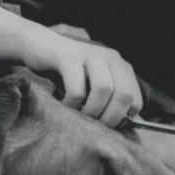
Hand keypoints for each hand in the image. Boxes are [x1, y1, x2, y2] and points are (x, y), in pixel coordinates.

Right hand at [20, 26, 141, 127]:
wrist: (39, 46)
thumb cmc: (67, 74)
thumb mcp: (93, 86)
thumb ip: (108, 100)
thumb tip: (119, 128)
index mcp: (121, 67)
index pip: (136, 100)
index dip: (123, 119)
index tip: (106, 127)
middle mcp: (112, 58)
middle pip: (124, 95)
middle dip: (110, 117)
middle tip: (93, 126)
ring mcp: (91, 54)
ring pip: (104, 89)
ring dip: (91, 110)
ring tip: (79, 116)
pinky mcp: (69, 57)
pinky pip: (77, 88)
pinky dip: (72, 104)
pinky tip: (64, 105)